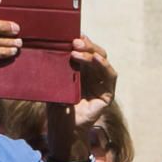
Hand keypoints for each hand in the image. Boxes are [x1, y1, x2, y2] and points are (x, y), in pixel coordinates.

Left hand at [46, 34, 116, 160]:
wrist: (62, 128)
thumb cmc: (56, 105)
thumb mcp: (54, 81)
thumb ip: (57, 66)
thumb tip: (50, 45)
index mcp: (81, 71)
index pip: (84, 51)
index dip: (81, 42)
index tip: (70, 34)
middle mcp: (93, 75)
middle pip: (95, 53)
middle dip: (87, 45)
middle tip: (74, 40)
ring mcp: (102, 84)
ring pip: (103, 62)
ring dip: (92, 53)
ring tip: (79, 49)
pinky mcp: (107, 94)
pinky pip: (110, 77)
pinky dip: (104, 66)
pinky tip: (96, 59)